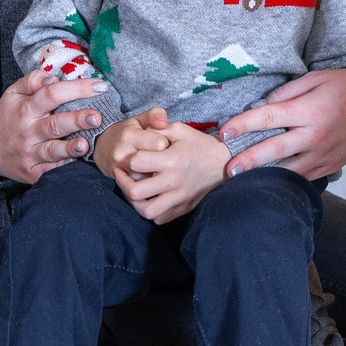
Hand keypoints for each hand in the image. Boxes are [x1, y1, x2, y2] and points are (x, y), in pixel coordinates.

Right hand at [0, 65, 106, 186]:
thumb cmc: (8, 117)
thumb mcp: (13, 93)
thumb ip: (32, 81)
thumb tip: (53, 77)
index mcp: (27, 109)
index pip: (52, 94)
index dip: (76, 88)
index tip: (99, 86)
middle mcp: (29, 131)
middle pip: (55, 124)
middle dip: (77, 120)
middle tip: (97, 116)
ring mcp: (30, 153)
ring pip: (53, 150)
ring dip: (71, 148)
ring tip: (86, 144)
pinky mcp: (32, 172)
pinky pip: (50, 171)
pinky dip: (63, 167)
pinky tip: (76, 162)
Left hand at [110, 107, 229, 224]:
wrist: (224, 163)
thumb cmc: (199, 144)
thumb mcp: (181, 129)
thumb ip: (158, 127)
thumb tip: (140, 130)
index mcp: (172, 160)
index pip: (137, 163)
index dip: (129, 159)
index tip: (130, 157)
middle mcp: (174, 182)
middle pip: (135, 192)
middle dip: (123, 183)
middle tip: (122, 174)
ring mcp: (178, 198)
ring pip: (146, 211)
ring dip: (134, 202)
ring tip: (133, 190)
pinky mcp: (182, 209)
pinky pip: (159, 219)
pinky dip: (150, 211)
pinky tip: (149, 198)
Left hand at [219, 66, 345, 181]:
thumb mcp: (318, 79)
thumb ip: (287, 93)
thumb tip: (261, 107)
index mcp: (311, 110)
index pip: (269, 117)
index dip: (243, 125)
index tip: (225, 132)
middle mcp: (316, 136)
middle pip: (275, 150)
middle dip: (248, 160)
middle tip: (228, 169)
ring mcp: (323, 155)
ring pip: (287, 170)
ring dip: (263, 176)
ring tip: (240, 181)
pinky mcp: (329, 167)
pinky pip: (302, 176)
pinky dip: (283, 179)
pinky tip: (266, 181)